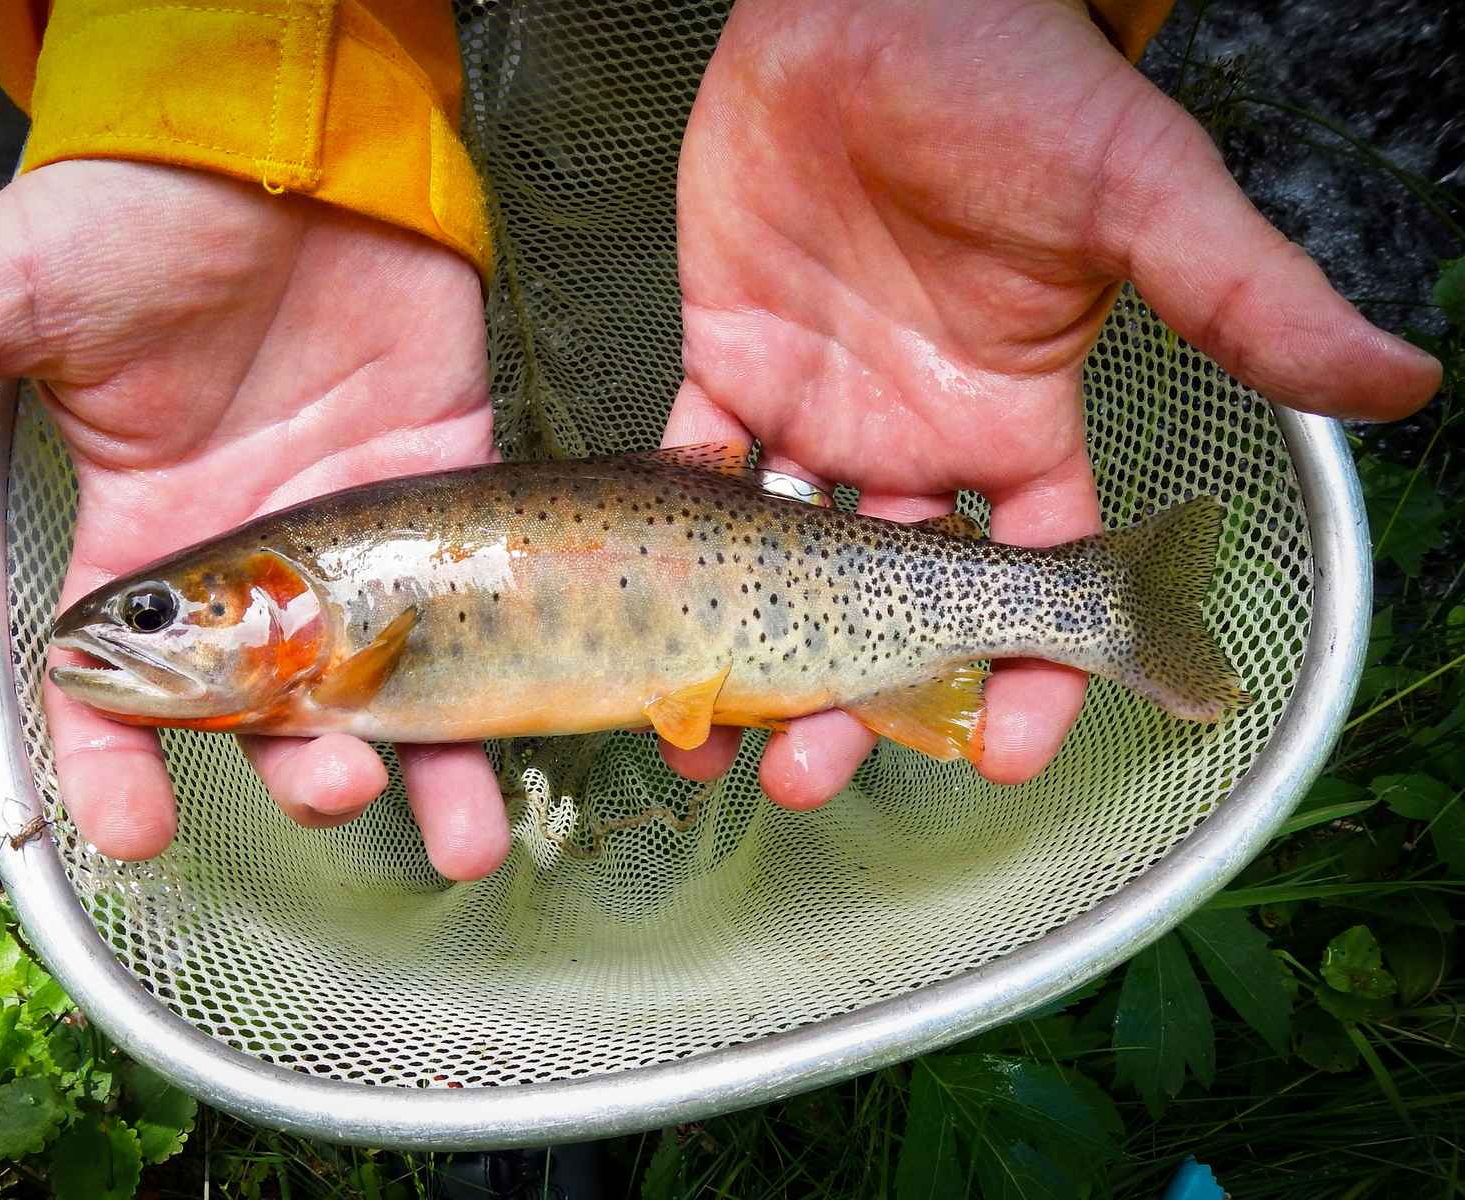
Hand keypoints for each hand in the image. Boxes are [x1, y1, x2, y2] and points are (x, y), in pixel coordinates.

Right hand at [0, 161, 512, 880]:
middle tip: (321, 789)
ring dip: (420, 770)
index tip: (133, 833)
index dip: (118, 770)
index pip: (120, 693)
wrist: (278, 136)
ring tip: (458, 835)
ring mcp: (352, 536)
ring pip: (386, 688)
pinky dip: (500, 678)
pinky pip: (476, 601)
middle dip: (295, 773)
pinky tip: (519, 744)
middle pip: (271, 715)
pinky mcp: (443, 491)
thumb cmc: (135, 211)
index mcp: (144, 542)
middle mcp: (253, 564)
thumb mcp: (1, 302)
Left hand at [664, 0, 1440, 804]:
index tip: (1006, 755)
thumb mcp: (1140, 197)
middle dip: (860, 696)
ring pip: (785, 561)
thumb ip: (1242, 301)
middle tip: (810, 772)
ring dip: (751, 646)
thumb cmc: (1015, 85)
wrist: (876, 1)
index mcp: (1020, 423)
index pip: (1037, 581)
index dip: (1029, 674)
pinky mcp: (730, 361)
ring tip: (712, 733)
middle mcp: (920, 439)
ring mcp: (821, 408)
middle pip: (894, 602)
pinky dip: (669, 534)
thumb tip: (1401, 380)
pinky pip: (693, 466)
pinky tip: (647, 607)